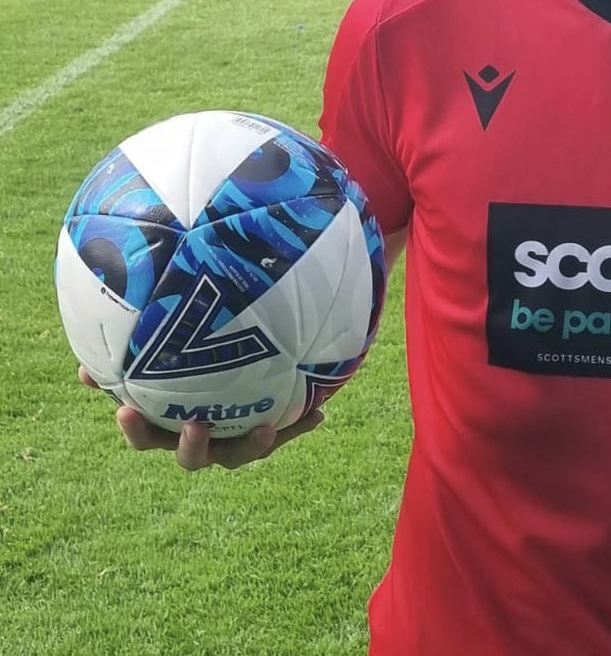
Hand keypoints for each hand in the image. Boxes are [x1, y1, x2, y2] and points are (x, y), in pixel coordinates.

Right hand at [78, 366, 323, 469]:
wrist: (241, 370)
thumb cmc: (189, 368)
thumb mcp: (162, 362)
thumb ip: (129, 362)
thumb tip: (81, 364)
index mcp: (170, 427)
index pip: (146, 435)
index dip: (135, 428)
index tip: (124, 409)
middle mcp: (202, 441)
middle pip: (192, 457)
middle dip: (192, 447)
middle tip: (196, 426)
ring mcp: (234, 443)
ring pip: (240, 455)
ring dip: (251, 445)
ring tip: (265, 430)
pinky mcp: (267, 435)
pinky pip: (285, 433)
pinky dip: (300, 425)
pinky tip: (320, 415)